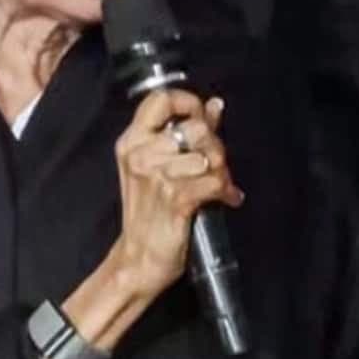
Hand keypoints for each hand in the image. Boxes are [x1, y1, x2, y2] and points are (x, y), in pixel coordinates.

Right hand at [105, 88, 243, 300]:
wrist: (139, 259)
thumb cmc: (150, 214)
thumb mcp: (159, 167)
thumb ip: (186, 132)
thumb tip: (214, 105)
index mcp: (132, 141)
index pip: (161, 99)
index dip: (189, 103)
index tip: (202, 119)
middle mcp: (140, 154)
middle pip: (195, 127)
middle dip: (215, 145)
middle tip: (216, 165)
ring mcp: (156, 176)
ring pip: (209, 155)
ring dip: (223, 172)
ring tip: (219, 185)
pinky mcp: (175, 199)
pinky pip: (214, 181)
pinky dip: (226, 191)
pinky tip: (226, 198)